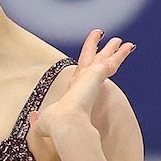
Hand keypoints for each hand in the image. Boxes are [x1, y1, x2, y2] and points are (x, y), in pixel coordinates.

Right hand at [28, 29, 132, 146]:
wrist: (65, 122)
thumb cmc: (55, 124)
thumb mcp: (44, 122)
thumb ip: (38, 119)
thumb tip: (32, 117)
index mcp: (70, 92)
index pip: (79, 75)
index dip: (84, 66)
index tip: (88, 59)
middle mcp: (79, 81)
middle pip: (89, 60)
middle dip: (95, 48)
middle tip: (101, 36)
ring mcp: (88, 77)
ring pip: (102, 59)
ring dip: (111, 49)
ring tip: (120, 41)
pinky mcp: (97, 75)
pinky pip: (112, 62)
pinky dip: (120, 55)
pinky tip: (128, 48)